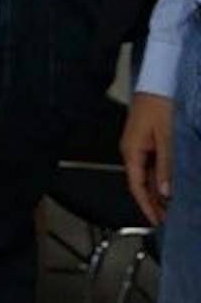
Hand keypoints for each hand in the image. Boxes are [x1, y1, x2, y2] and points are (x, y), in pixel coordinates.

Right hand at [121, 94, 174, 226]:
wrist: (158, 81)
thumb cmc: (160, 102)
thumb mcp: (167, 138)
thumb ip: (166, 166)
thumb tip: (166, 191)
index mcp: (132, 150)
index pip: (137, 186)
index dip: (147, 206)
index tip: (157, 221)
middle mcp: (132, 149)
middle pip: (141, 183)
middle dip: (153, 203)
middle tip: (166, 220)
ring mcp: (139, 145)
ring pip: (147, 175)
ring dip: (157, 191)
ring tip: (169, 207)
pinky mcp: (146, 140)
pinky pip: (151, 165)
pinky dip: (159, 178)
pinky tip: (169, 185)